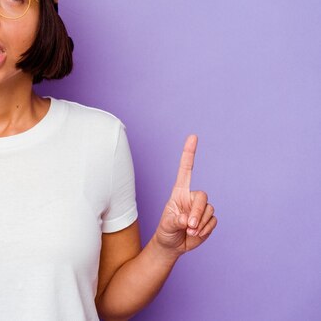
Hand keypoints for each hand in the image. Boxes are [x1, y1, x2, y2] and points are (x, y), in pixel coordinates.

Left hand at [154, 135, 216, 255]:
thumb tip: (188, 220)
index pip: (186, 170)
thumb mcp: (166, 225)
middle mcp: (192, 197)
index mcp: (179, 192)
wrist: (172, 244)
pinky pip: (213, 221)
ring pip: (209, 211)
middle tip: (189, 227)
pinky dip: (205, 230)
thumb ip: (176, 221)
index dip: (189, 153)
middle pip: (203, 197)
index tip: (193, 136)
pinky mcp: (209, 219)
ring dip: (200, 224)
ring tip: (189, 231)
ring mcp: (201, 208)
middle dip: (198, 213)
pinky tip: (196, 234)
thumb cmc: (166, 231)